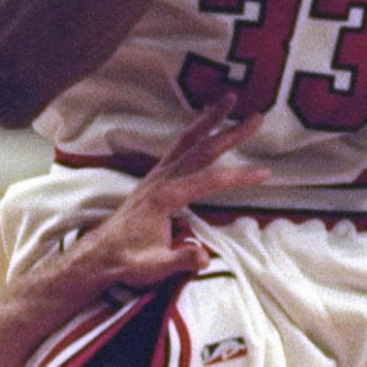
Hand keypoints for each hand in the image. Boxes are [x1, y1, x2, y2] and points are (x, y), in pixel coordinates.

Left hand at [63, 106, 265, 293]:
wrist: (101, 254)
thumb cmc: (128, 261)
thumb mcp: (153, 267)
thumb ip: (180, 260)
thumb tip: (203, 257)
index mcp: (165, 197)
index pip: (210, 180)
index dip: (239, 176)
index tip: (266, 174)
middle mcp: (161, 179)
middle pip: (202, 149)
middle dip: (231, 133)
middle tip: (258, 117)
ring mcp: (157, 176)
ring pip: (187, 140)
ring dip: (210, 119)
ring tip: (229, 98)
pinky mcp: (155, 178)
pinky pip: (178, 147)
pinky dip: (195, 131)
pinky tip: (204, 124)